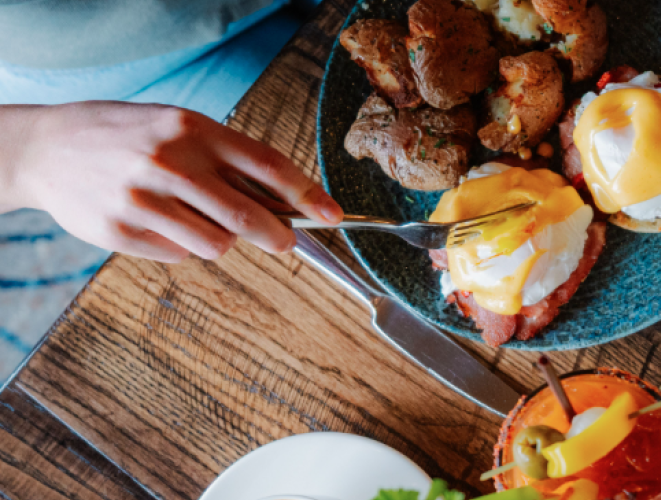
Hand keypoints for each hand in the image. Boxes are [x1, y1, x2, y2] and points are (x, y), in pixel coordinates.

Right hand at [0, 101, 343, 262]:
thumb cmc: (129, 136)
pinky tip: (160, 223)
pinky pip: (179, 255)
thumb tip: (287, 201)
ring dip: (222, 240)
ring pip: (216, 244)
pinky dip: (183, 246)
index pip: (266, 165)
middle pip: (247, 215)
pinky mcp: (120, 232)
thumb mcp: (178, 128)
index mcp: (192, 131)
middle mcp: (169, 163)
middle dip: (277, 235)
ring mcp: (142, 200)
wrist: (47, 147)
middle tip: (285, 242)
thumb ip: (227, 160)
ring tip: (199, 220)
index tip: (332, 214)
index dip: (306, 194)